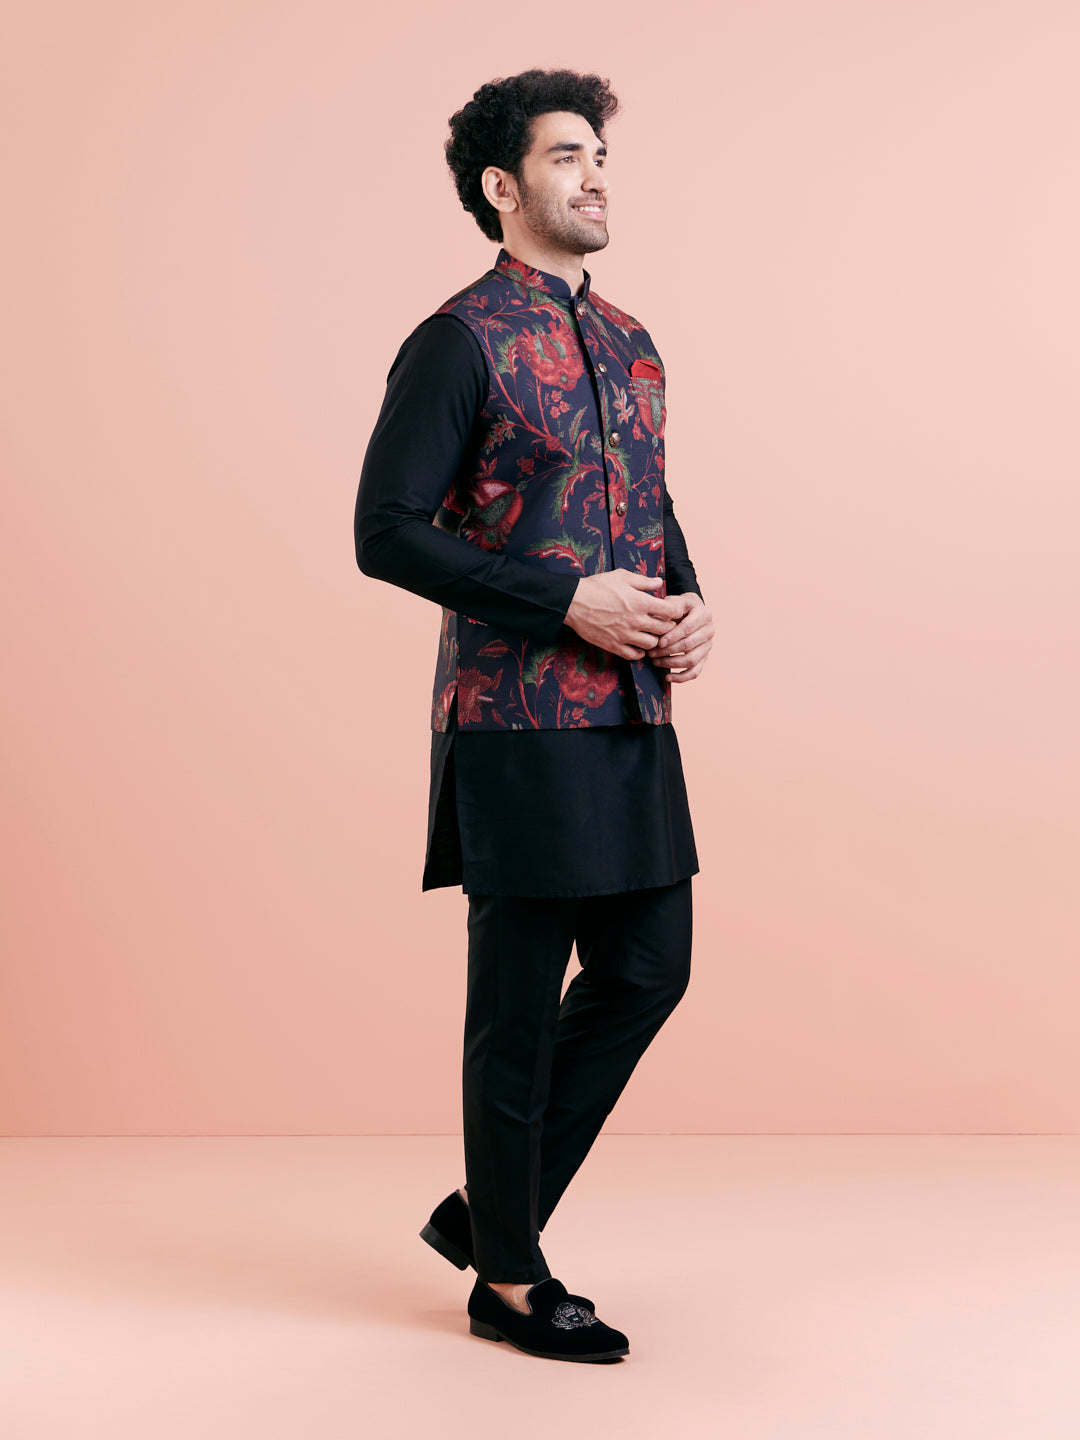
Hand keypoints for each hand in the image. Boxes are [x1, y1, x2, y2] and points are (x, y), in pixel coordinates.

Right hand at [564, 570, 684, 659]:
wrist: (573, 602)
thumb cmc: (597, 586)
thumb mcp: (622, 576)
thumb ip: (643, 581)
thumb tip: (660, 582)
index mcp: (641, 602)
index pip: (671, 611)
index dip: (675, 611)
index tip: (671, 611)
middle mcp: (636, 620)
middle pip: (665, 630)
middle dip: (667, 626)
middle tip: (662, 623)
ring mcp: (625, 635)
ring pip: (652, 644)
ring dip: (654, 640)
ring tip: (649, 634)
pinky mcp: (614, 645)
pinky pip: (634, 655)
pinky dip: (639, 652)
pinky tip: (637, 644)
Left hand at [644, 593, 713, 682]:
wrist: (690, 611)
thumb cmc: (678, 607)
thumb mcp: (674, 602)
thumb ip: (667, 609)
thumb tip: (656, 622)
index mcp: (704, 614)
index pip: (688, 628)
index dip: (673, 636)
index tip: (659, 642)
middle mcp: (709, 630)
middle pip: (689, 645)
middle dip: (668, 651)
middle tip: (651, 653)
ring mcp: (708, 645)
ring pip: (692, 660)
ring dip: (671, 663)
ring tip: (655, 661)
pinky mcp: (704, 657)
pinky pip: (695, 672)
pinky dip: (681, 677)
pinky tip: (667, 677)